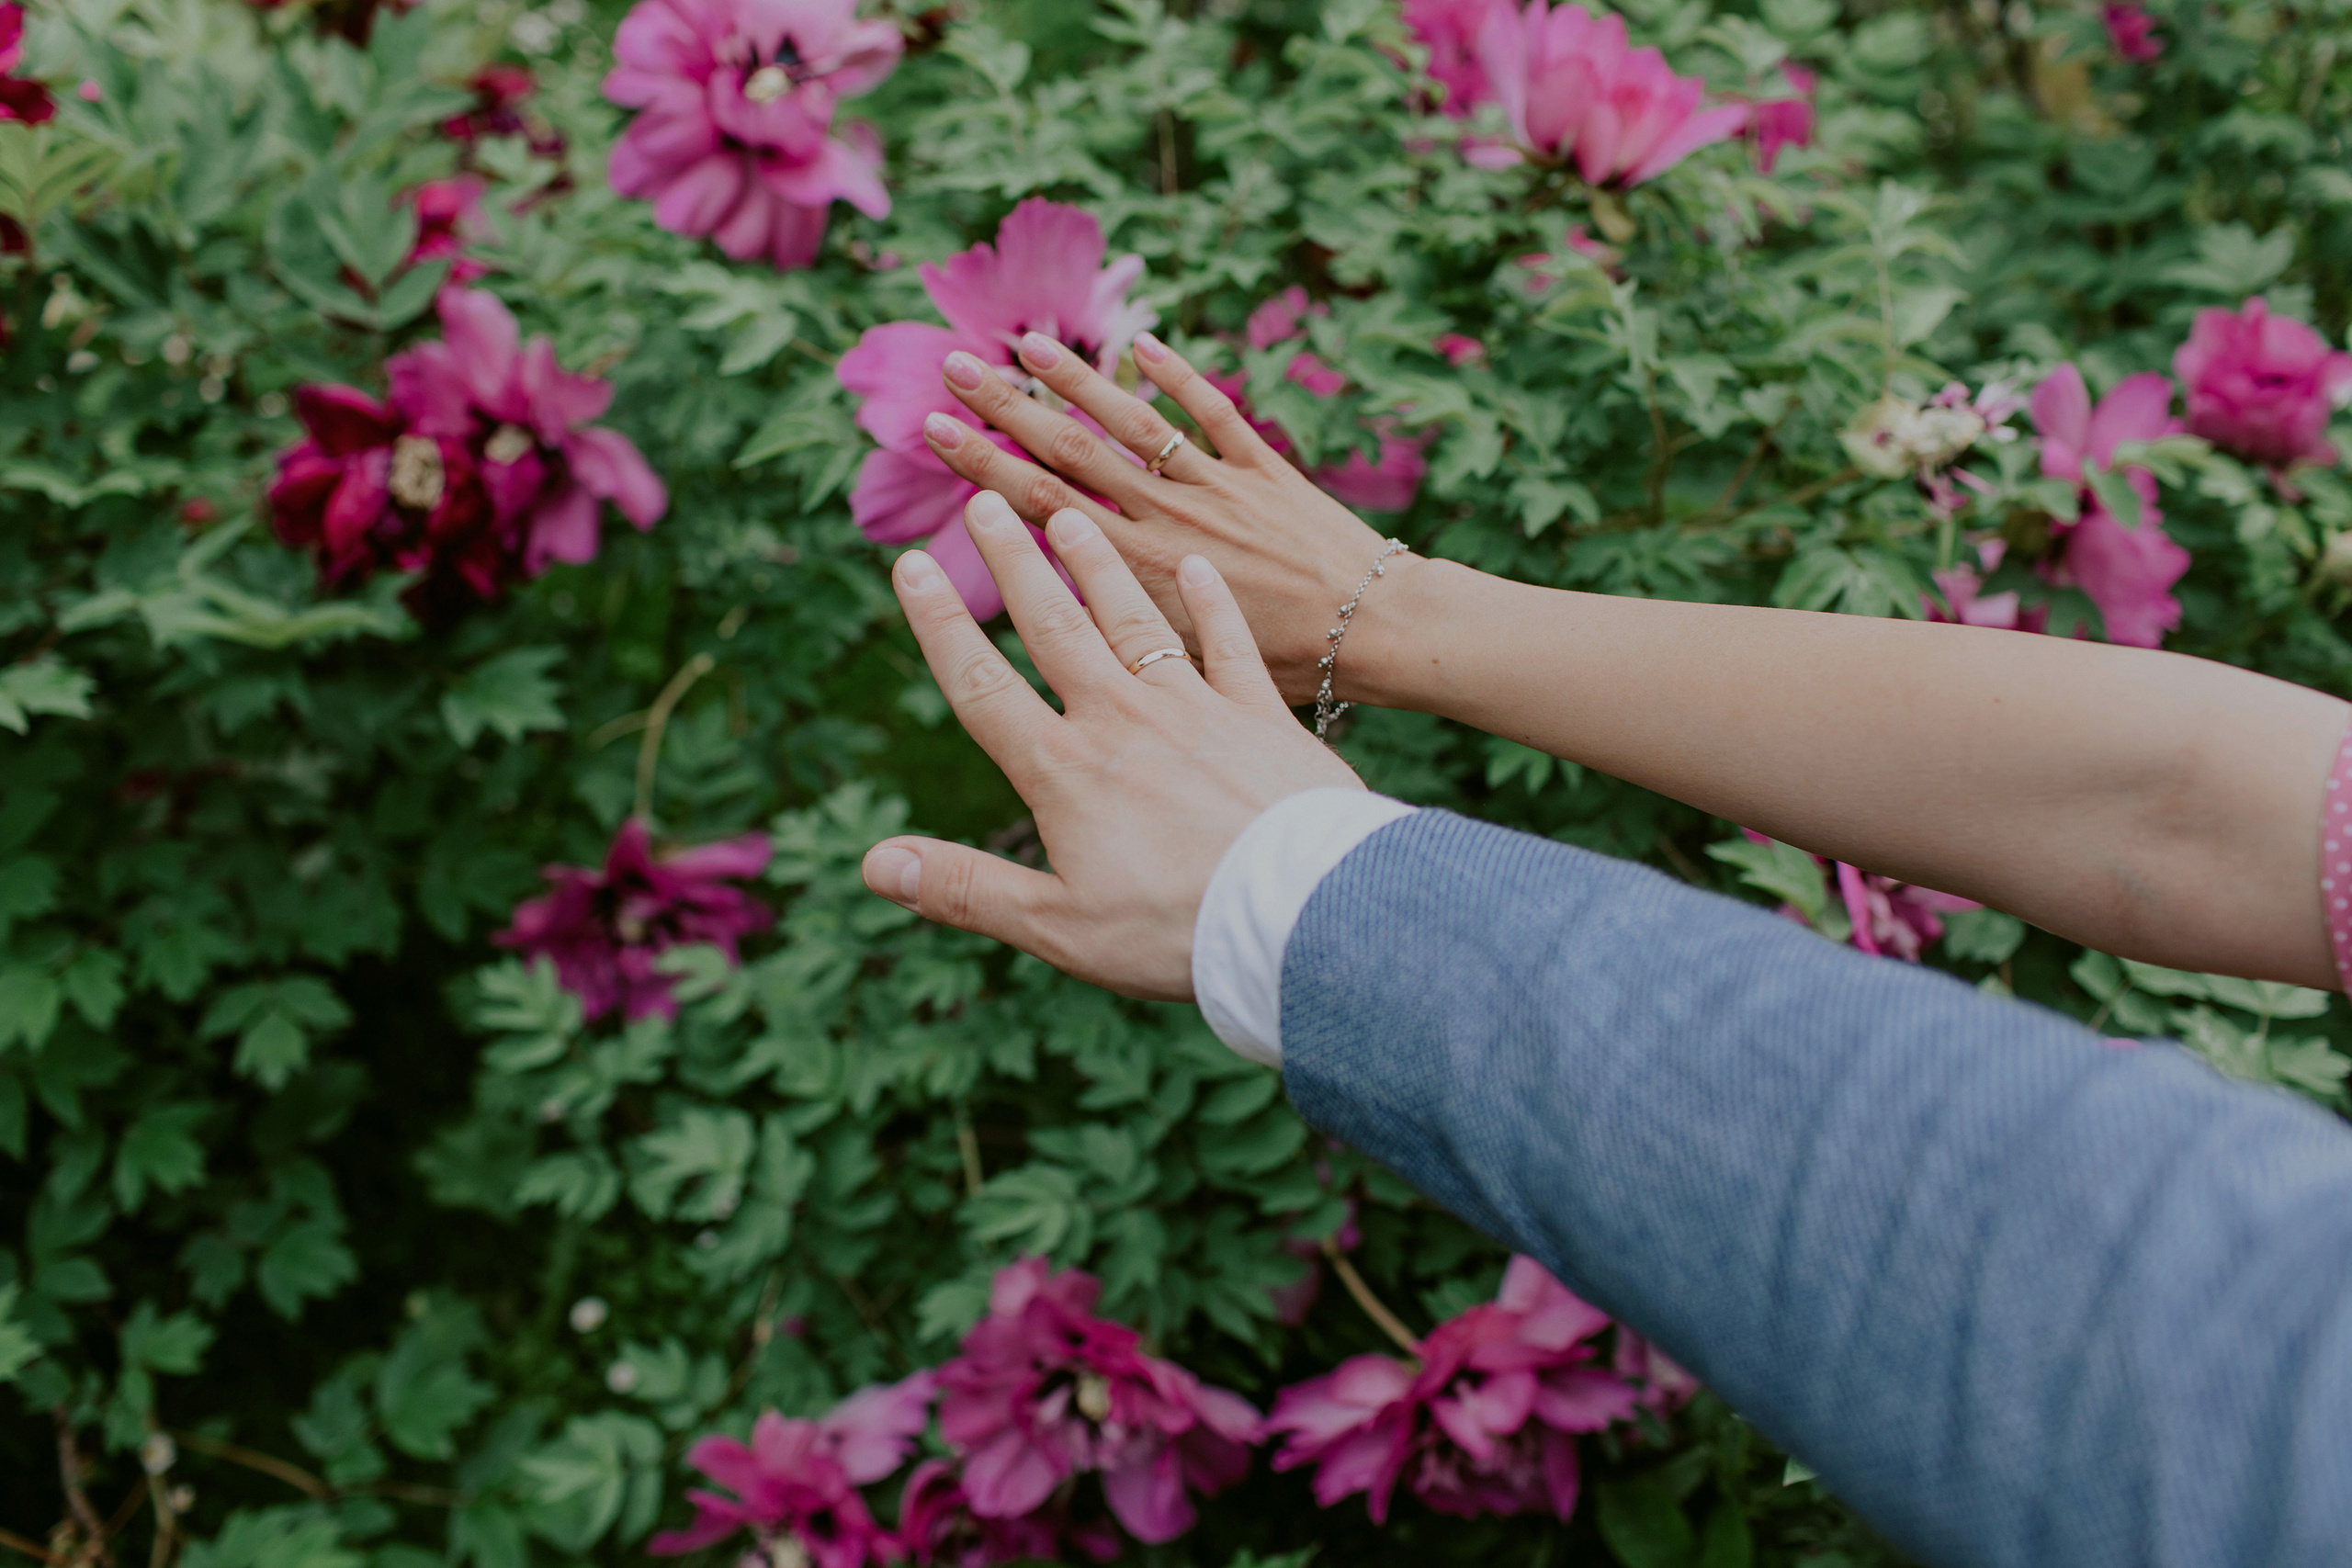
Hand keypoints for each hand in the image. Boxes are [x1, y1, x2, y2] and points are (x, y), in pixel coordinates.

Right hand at [860, 490, 1364, 999]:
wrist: (1299, 912)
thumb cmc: (1177, 931)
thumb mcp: (1057, 926)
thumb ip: (965, 889)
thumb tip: (874, 865)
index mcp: (1064, 771)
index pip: (982, 686)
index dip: (942, 624)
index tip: (909, 564)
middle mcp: (1122, 721)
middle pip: (1054, 628)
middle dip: (1014, 562)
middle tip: (986, 500)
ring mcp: (1195, 709)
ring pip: (1134, 619)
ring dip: (1098, 565)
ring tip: (1071, 514)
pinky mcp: (1261, 716)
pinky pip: (1228, 645)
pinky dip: (1211, 603)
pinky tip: (1195, 566)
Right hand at [916, 328, 1413, 704]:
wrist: (1379, 640)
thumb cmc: (1285, 675)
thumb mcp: (1179, 685)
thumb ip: (1107, 655)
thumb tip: (1051, 629)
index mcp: (1140, 578)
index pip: (1043, 511)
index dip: (982, 470)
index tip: (932, 432)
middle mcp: (1171, 524)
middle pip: (1073, 456)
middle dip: (1008, 412)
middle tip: (953, 367)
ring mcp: (1220, 491)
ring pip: (1137, 427)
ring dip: (1080, 383)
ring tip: (1027, 345)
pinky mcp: (1269, 472)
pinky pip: (1217, 415)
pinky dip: (1181, 377)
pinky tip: (1144, 343)